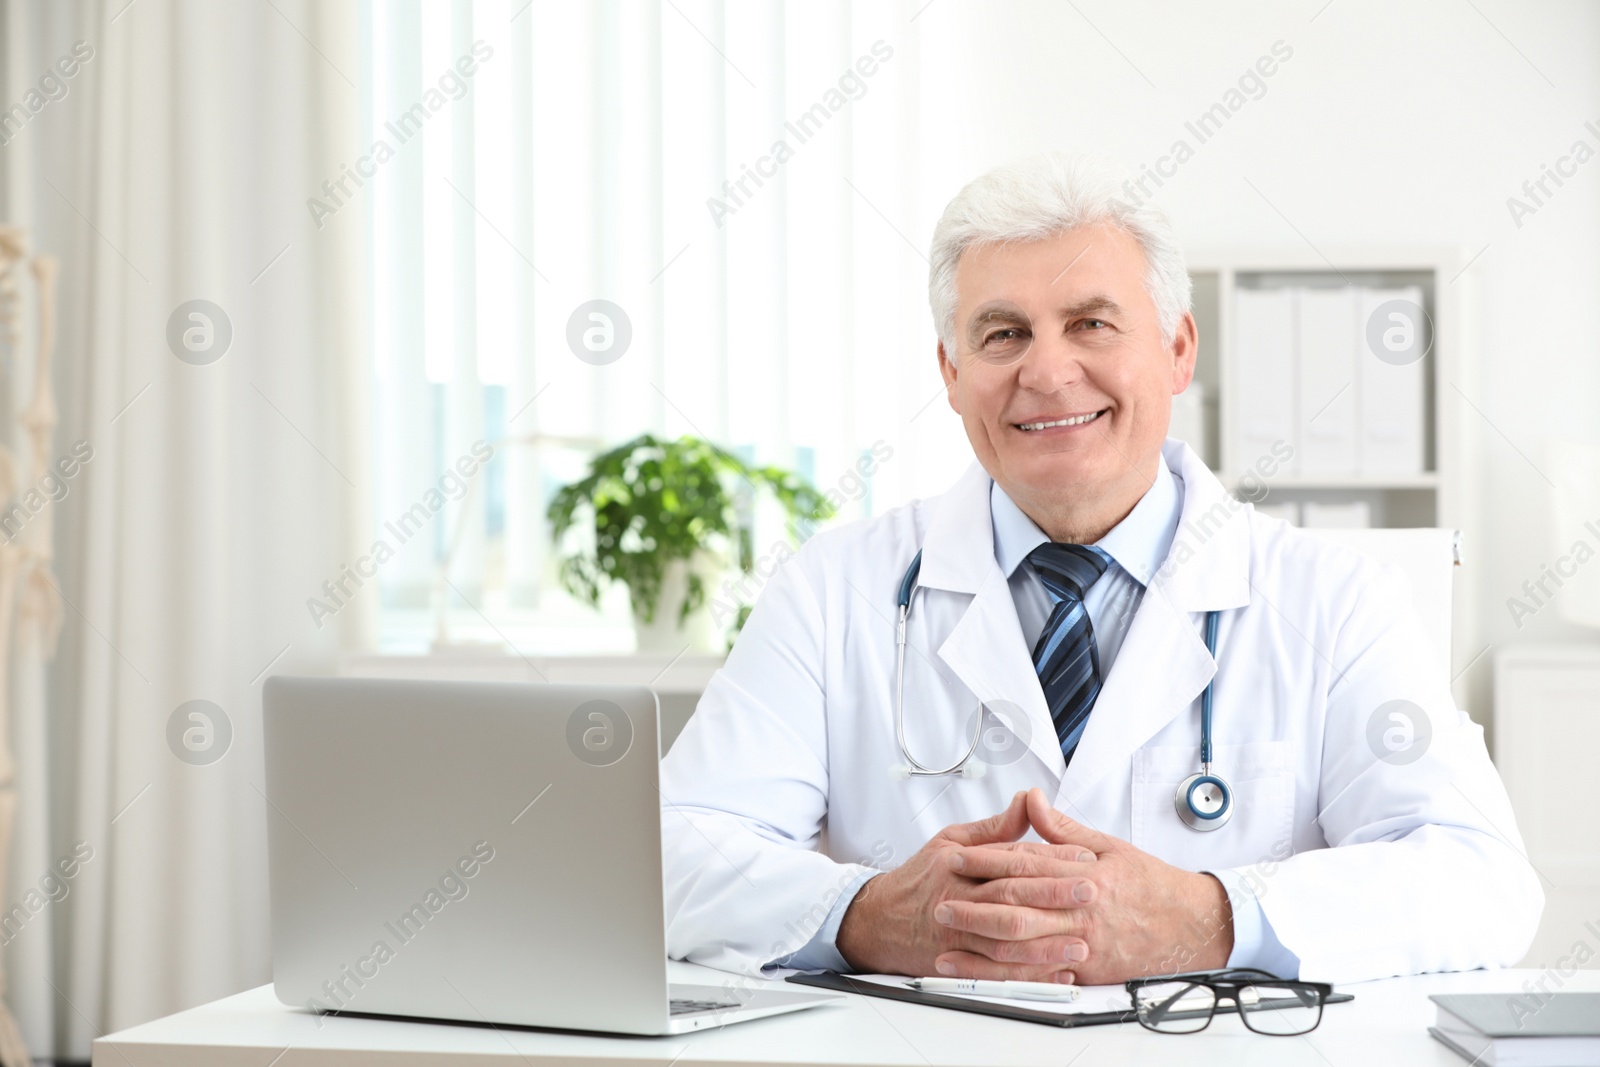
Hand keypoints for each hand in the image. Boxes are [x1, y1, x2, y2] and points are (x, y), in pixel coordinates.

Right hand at [835, 791, 1093, 981]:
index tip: (1084, 857)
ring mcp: (955, 932)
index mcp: (958, 862)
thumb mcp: (951, 840)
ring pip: (1005, 939)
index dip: (1050, 857)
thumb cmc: (920, 879)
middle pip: (1010, 894)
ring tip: (1081, 943)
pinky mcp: (954, 961)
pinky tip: (1056, 975)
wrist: (878, 919)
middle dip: (1054, 894)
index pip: (1011, 858)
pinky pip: (995, 971)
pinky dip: (1029, 976)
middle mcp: (956, 896)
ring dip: (1045, 943)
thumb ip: (995, 827)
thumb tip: (1027, 801)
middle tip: (1091, 892)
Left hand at [933, 788, 1233, 983]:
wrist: (1193, 925)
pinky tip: (986, 974)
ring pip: (1024, 944)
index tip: (954, 859)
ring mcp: (1084, 943)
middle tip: (939, 902)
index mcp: (1083, 873)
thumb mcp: (1108, 845)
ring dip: (981, 943)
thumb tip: (1031, 800)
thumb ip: (1063, 828)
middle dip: (973, 904)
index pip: (1023, 864)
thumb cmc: (1150, 884)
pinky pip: (1043, 975)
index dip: (984, 861)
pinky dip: (1011, 976)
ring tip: (949, 940)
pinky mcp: (1089, 971)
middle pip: (1017, 905)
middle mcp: (1081, 908)